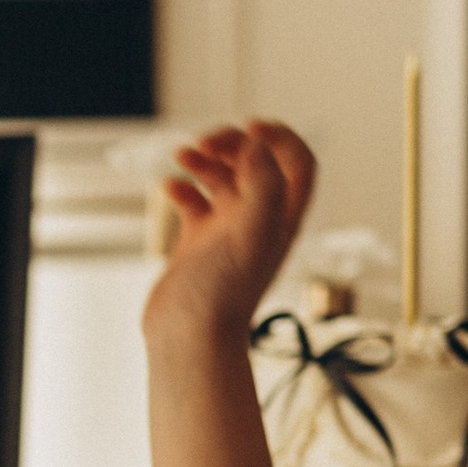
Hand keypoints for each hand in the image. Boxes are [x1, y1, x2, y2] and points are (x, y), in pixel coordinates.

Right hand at [145, 118, 317, 344]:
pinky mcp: (198, 243)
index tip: (251, 129)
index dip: (281, 137)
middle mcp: (259, 221)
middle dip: (232, 142)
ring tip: (183, 156)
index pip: (299, 162)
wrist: (190, 337)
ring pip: (223, 177)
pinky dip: (181, 186)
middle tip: (206, 143)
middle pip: (257, 162)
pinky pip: (193, 201)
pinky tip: (168, 187)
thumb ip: (264, 184)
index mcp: (282, 218)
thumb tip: (256, 144)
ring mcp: (228, 231)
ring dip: (204, 159)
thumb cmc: (223, 292)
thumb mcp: (252, 232)